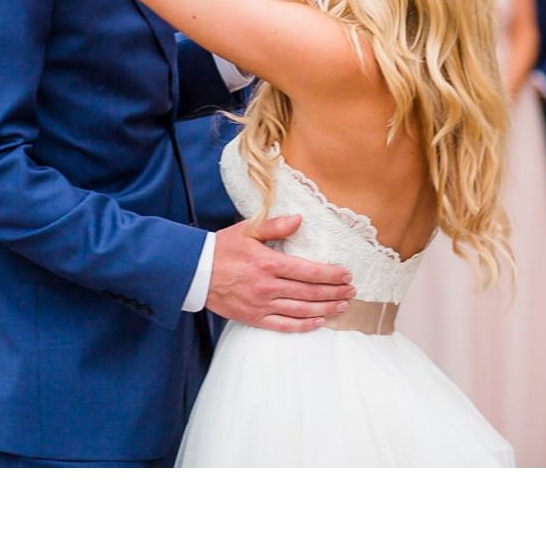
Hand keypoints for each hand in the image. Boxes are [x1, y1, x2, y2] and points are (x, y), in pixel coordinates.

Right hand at [206, 214, 354, 330]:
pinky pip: (284, 325)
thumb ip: (275, 226)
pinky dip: (303, 325)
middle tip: (351, 291)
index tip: (346, 274)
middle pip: (309, 292)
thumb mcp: (247, 230)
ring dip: (325, 308)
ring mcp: (261, 305)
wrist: (194, 272)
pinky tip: (318, 322)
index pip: (308, 271)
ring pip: (301, 310)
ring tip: (342, 306)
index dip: (330, 274)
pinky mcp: (254, 317)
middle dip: (334, 292)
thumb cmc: (222, 248)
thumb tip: (299, 220)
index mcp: (268, 263)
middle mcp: (267, 286)